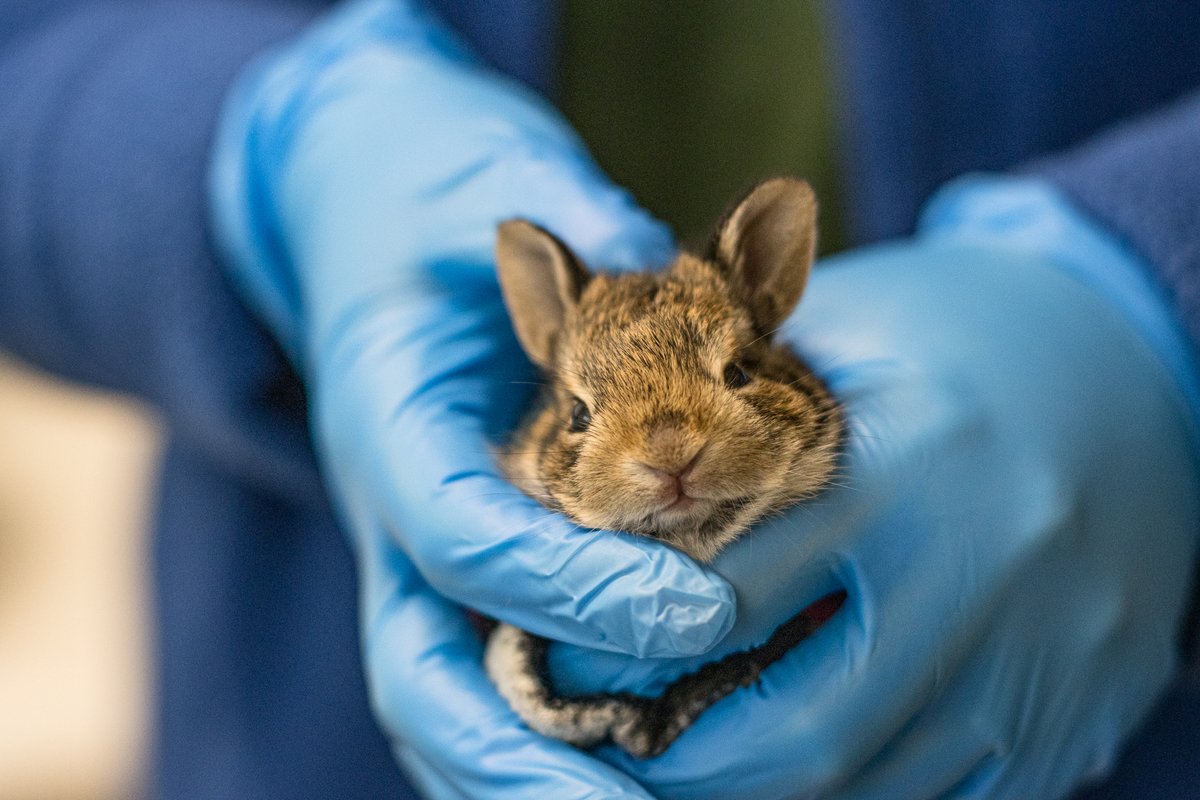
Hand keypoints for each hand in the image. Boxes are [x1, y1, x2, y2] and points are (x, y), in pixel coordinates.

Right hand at [209, 1, 735, 795]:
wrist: (355, 214)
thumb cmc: (421, 195)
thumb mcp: (483, 180)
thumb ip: (571, 224)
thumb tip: (682, 274)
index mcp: (389, 422)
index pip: (464, 533)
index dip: (574, 583)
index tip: (702, 611)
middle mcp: (393, 511)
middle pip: (423, 670)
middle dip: (521, 758)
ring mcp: (416, 553)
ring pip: (445, 699)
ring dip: (529, 778)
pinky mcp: (457, 567)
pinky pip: (484, 676)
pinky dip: (539, 745)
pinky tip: (635, 775)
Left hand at [548, 179, 1199, 798]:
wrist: (1134, 366)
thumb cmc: (950, 348)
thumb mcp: (838, 351)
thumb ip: (733, 434)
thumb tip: (609, 535)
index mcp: (902, 457)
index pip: (727, 591)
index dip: (631, 646)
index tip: (573, 667)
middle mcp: (984, 562)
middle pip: (801, 727)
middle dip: (686, 760)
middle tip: (619, 748)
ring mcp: (1046, 653)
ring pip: (875, 785)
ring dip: (767, 793)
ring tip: (696, 767)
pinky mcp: (1083, 707)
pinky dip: (866, 799)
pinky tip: (806, 774)